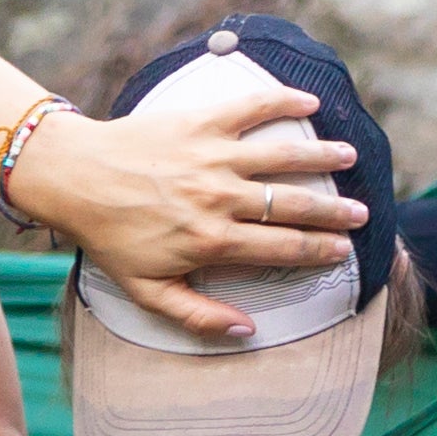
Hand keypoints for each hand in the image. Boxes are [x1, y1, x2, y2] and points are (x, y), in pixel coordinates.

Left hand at [7, 59, 364, 335]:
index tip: (344, 251)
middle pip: (292, 205)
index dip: (318, 251)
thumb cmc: (110, 237)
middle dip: (333, 211)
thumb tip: (248, 332)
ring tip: (350, 158)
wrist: (75, 178)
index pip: (281, 248)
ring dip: (321, 156)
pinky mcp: (200, 121)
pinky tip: (309, 103)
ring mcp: (212, 156)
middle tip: (361, 214)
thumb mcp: (146, 292)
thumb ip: (199, 316)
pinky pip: (251, 108)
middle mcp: (219, 198)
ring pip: (282, 157)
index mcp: (211, 241)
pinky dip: (282, 103)